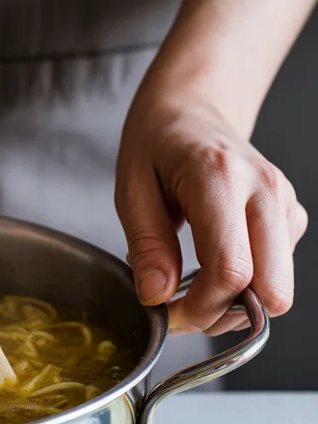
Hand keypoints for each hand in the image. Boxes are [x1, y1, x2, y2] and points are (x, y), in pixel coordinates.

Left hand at [115, 93, 306, 333]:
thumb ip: (146, 245)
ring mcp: (285, 204)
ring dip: (235, 304)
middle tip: (182, 308)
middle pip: (271, 290)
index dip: (200, 308)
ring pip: (278, 290)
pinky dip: (246, 286)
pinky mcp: (292, 217)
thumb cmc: (157, 143)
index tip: (166, 314)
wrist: (193, 109)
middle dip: (224, 314)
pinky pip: (278, 274)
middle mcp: (265, 191)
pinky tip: (213, 266)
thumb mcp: (131, 189)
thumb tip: (158, 296)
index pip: (231, 269)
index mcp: (220, 178)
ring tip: (192, 286)